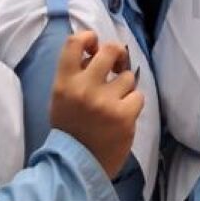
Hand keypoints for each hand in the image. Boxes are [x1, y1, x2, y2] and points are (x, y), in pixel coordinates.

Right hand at [50, 31, 143, 177]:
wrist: (77, 164)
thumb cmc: (70, 127)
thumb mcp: (61, 97)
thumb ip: (76, 73)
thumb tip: (96, 49)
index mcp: (64, 82)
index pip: (74, 42)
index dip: (89, 37)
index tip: (94, 45)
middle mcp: (84, 88)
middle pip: (110, 50)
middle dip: (118, 54)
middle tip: (117, 64)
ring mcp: (106, 102)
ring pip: (128, 76)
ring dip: (124, 87)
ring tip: (114, 102)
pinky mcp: (124, 116)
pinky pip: (138, 96)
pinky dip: (132, 104)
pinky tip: (121, 116)